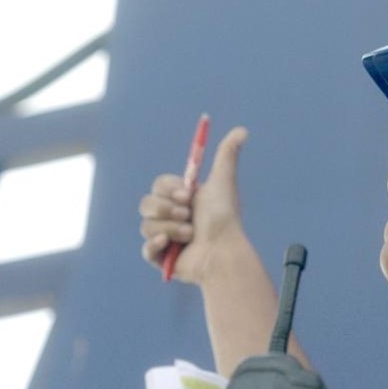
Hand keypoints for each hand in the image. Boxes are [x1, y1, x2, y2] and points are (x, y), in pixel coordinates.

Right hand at [139, 127, 249, 283]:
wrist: (223, 250)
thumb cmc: (225, 217)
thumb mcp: (223, 181)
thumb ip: (226, 155)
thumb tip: (242, 130)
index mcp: (180, 198)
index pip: (158, 186)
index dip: (170, 190)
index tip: (189, 195)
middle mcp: (170, 217)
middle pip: (146, 204)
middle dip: (168, 210)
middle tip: (189, 216)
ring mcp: (164, 238)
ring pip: (146, 225)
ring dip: (171, 228)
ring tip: (191, 235)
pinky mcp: (161, 259)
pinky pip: (145, 249)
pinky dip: (156, 245)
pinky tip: (170, 245)